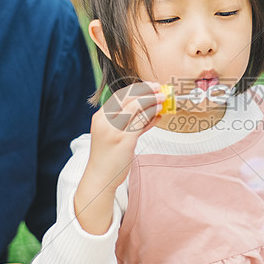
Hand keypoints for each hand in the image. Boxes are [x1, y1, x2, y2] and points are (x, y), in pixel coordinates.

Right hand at [75, 82, 163, 233]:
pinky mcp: (124, 140)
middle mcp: (105, 121)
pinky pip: (141, 122)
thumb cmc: (108, 157)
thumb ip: (130, 122)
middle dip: (146, 91)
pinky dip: (152, 115)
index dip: (137, 89)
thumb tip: (150, 112)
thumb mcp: (114, 134)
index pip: (120, 95)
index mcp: (100, 117)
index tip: (149, 86)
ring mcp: (114, 130)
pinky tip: (159, 114)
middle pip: (128, 98)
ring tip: (163, 99)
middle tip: (159, 88)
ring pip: (137, 107)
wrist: (100, 178)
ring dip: (152, 101)